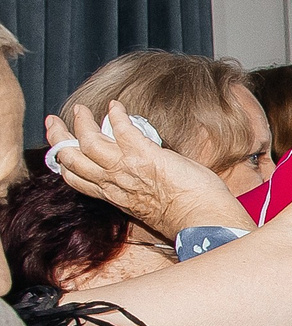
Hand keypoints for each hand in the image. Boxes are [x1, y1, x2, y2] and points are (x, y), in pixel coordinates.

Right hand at [46, 103, 248, 238]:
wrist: (202, 219)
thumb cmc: (185, 215)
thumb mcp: (149, 206)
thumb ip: (137, 190)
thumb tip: (142, 176)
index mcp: (113, 197)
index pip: (75, 179)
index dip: (63, 162)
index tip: (61, 150)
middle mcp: (113, 183)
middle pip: (70, 158)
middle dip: (58, 137)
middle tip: (54, 122)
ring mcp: (126, 167)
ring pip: (87, 141)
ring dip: (82, 122)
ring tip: (81, 109)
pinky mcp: (145, 154)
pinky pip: (121, 128)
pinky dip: (116, 114)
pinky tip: (116, 106)